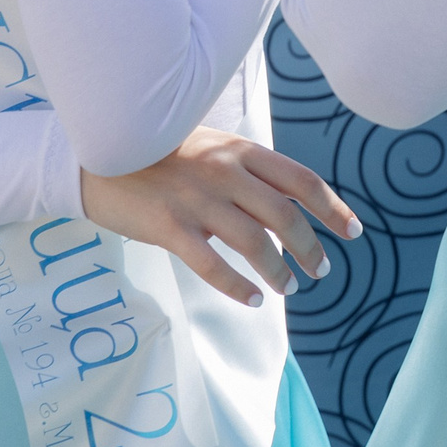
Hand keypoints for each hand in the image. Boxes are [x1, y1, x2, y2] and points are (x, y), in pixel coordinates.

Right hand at [78, 125, 362, 307]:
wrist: (94, 153)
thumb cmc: (157, 153)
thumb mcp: (209, 146)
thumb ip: (245, 169)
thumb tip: (286, 203)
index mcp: (240, 150)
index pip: (301, 181)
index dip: (331, 209)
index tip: (351, 232)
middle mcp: (224, 172)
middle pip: (285, 215)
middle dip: (310, 248)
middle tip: (319, 271)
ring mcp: (196, 199)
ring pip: (254, 243)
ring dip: (277, 271)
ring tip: (286, 289)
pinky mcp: (168, 226)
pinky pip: (211, 264)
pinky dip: (237, 286)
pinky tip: (252, 299)